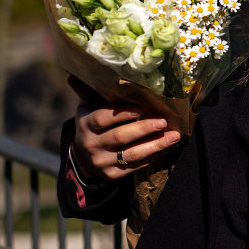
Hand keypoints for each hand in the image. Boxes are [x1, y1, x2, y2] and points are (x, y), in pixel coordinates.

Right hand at [67, 75, 181, 181]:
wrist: (83, 158)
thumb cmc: (91, 125)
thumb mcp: (86, 108)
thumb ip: (88, 92)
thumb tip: (75, 74)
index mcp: (85, 125)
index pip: (102, 118)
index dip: (121, 113)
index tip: (139, 107)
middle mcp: (92, 144)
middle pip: (120, 137)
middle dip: (143, 129)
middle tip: (163, 121)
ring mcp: (102, 162)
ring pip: (132, 155)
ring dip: (155, 145)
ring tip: (174, 137)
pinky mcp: (113, 175)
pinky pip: (136, 166)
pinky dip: (154, 156)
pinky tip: (168, 147)